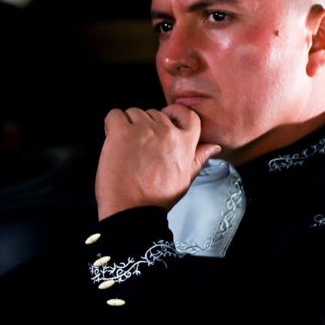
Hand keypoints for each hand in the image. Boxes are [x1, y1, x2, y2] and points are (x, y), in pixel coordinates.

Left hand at [96, 104, 220, 220]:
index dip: (174, 114)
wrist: (132, 211)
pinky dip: (111, 125)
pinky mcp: (122, 132)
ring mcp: (143, 130)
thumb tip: (213, 147)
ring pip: (133, 113)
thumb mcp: (186, 177)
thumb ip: (199, 157)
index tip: (165, 119)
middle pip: (154, 113)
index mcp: (184, 142)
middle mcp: (166, 132)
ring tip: (127, 149)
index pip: (187, 114)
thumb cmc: (156, 198)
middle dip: (145, 127)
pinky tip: (114, 142)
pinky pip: (114, 115)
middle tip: (141, 149)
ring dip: (128, 126)